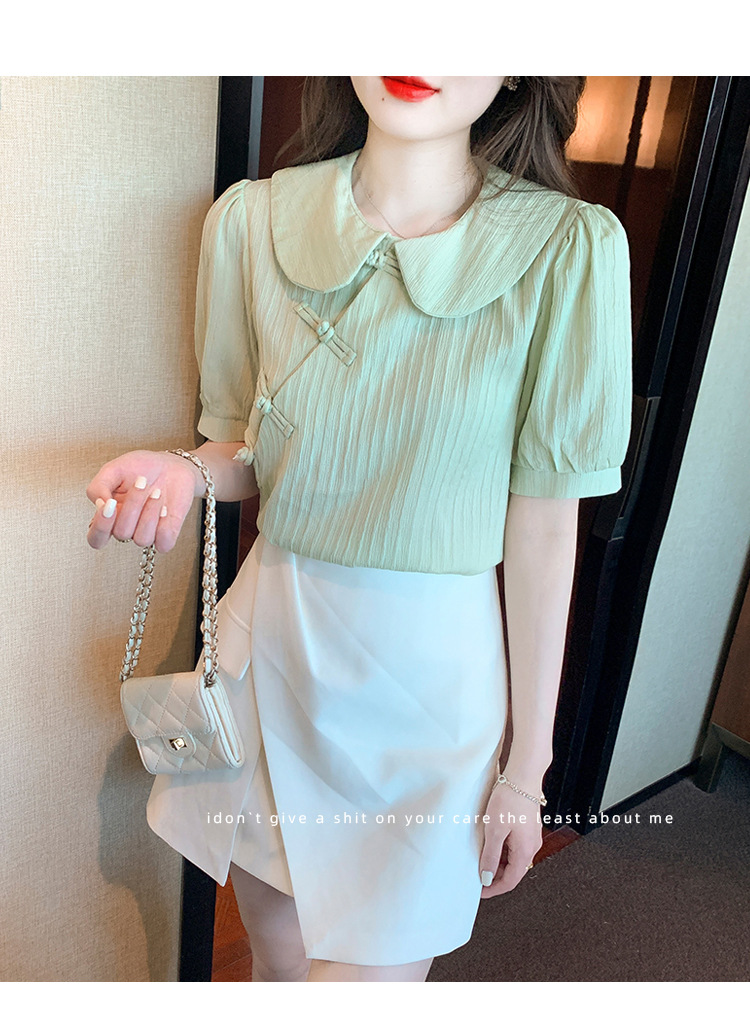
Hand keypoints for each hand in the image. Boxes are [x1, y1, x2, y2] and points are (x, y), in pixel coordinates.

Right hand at [86, 450, 200, 552]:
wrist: (171, 465)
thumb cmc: (141, 468)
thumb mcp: (113, 469)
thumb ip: (98, 487)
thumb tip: (100, 505)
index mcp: (109, 516)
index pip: (96, 538)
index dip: (101, 526)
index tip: (110, 502)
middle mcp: (127, 528)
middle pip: (121, 533)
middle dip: (132, 505)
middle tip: (142, 482)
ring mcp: (147, 533)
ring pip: (142, 539)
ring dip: (150, 511)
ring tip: (156, 492)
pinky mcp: (167, 534)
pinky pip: (164, 544)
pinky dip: (164, 525)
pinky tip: (165, 508)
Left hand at [478, 781, 543, 897]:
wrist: (523, 775)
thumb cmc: (510, 799)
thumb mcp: (494, 830)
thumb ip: (490, 855)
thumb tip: (486, 877)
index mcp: (525, 851)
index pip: (510, 881)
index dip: (494, 889)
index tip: (480, 891)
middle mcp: (532, 846)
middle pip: (513, 871)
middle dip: (495, 875)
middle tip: (477, 873)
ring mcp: (531, 836)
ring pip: (514, 858)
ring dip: (498, 862)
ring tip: (481, 855)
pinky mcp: (528, 826)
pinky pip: (516, 846)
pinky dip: (503, 850)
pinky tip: (492, 841)